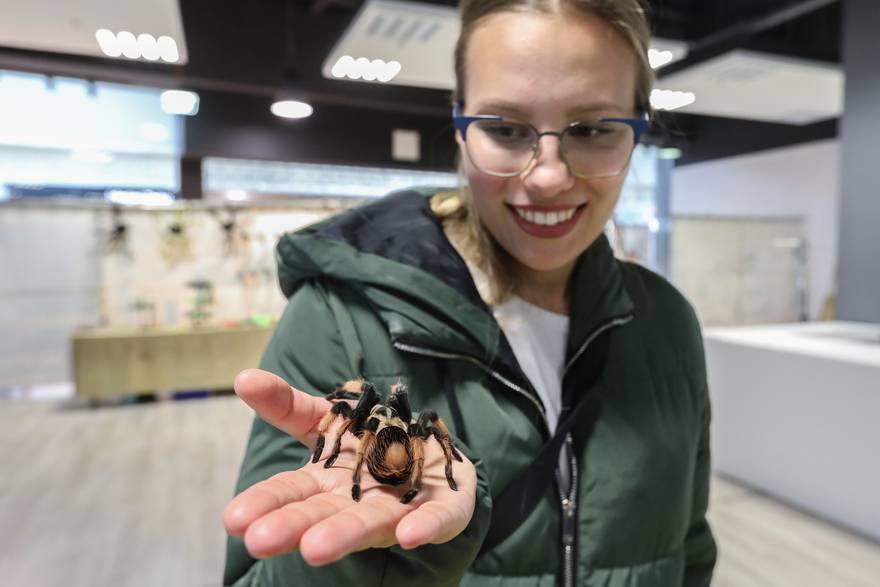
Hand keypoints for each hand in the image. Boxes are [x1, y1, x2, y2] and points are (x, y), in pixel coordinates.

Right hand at [224, 369, 476, 565]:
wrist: (434, 453)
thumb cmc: (372, 443)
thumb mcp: (328, 419)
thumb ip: (288, 405)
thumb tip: (242, 378)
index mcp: (328, 484)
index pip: (291, 493)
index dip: (265, 504)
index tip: (234, 518)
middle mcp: (358, 503)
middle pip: (324, 514)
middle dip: (294, 526)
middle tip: (260, 541)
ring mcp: (401, 509)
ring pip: (371, 523)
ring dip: (345, 535)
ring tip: (315, 549)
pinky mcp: (446, 510)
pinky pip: (437, 520)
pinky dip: (424, 527)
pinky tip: (411, 535)